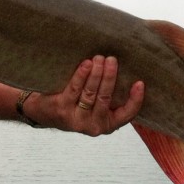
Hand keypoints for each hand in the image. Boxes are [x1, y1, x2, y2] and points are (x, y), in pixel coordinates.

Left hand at [26, 56, 143, 135]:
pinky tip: (86, 64)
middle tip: (112, 59)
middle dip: (110, 77)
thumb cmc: (77, 104)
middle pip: (106, 98)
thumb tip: (126, 68)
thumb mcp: (96, 105)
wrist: (44, 113)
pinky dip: (81, 75)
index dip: (136, 99)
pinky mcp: (62, 109)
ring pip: (90, 93)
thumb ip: (109, 95)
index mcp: (107, 124)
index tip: (140, 83)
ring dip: (96, 73)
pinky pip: (75, 89)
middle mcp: (94, 126)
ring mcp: (77, 119)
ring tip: (99, 58)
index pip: (127, 114)